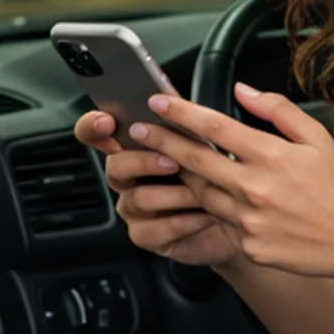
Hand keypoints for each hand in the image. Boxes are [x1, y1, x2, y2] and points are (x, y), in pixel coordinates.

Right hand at [76, 111, 243, 266]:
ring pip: (137, 198)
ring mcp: (134, 207)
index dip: (94, 126)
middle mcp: (128, 177)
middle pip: (114, 166)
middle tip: (173, 162)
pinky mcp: (146, 235)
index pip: (97, 131)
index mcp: (134, 147)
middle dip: (144, 161)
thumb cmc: (218, 175)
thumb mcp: (203, 141)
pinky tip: (203, 216)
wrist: (239, 220)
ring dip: (173, 194)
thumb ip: (182, 120)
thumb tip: (173, 98)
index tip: (107, 122)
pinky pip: (152, 230)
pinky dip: (182, 222)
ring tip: (202, 193)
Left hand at [120, 86, 333, 280]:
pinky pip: (220, 224)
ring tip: (171, 163)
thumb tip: (243, 91)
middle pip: (194, 160)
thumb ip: (277, 111)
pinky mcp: (249, 246)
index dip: (180, 112)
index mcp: (271, 156)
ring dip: (185, 177)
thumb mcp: (317, 139)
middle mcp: (255, 188)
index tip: (157, 102)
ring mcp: (249, 220)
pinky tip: (214, 200)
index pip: (214, 127)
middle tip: (138, 131)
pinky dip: (214, 210)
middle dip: (160, 142)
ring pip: (201, 194)